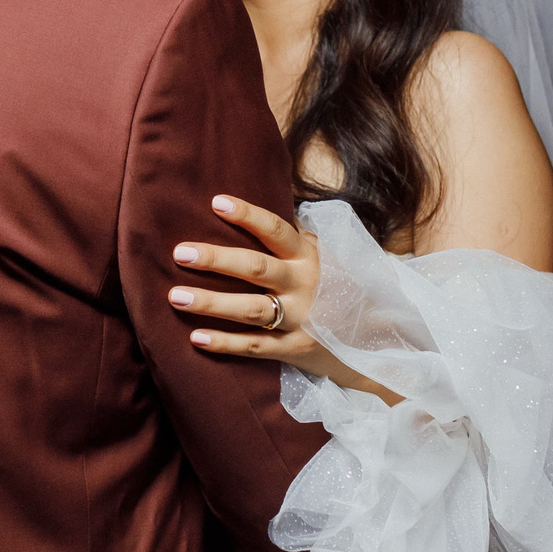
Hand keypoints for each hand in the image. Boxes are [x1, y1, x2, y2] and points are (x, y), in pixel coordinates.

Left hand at [166, 194, 388, 398]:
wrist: (377, 337)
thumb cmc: (336, 285)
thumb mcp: (325, 255)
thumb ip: (294, 238)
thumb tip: (253, 205)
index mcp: (311, 256)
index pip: (277, 231)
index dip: (248, 216)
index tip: (216, 202)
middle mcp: (306, 285)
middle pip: (256, 269)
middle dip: (217, 260)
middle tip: (180, 253)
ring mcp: (302, 319)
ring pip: (250, 310)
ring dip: (211, 303)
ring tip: (175, 297)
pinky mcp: (296, 348)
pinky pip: (255, 347)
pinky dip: (225, 343)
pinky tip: (195, 337)